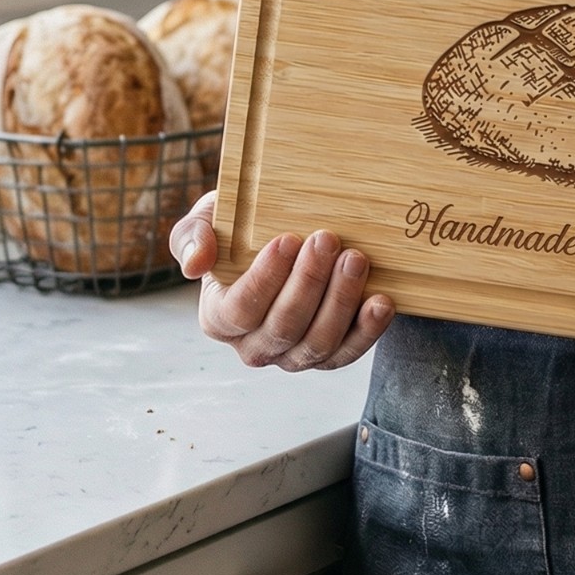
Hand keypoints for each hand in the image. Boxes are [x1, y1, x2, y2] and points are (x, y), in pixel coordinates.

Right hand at [169, 191, 394, 369]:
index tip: (288, 239)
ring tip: (355, 259)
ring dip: (340, 301)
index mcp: (220, 318)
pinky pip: (348, 353)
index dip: (265, 278)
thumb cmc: (241, 228)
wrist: (287, 235)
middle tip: (327, 239)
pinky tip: (381, 301)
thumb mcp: (209, 220)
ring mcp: (293, 355)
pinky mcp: (329, 354)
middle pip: (283, 327)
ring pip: (317, 343)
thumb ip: (192, 236)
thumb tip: (194, 265)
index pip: (240, 310)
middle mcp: (255, 346)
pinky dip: (367, 330)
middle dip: (309, 282)